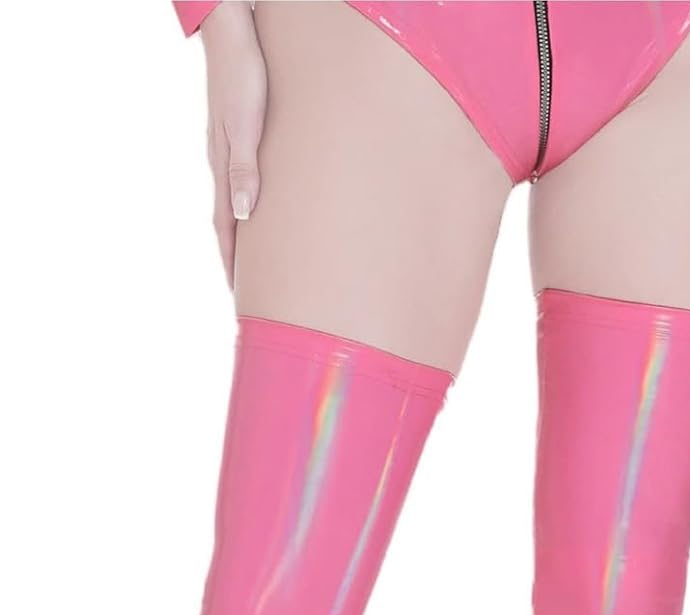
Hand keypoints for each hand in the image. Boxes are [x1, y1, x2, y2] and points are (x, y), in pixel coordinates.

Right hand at [200, 1, 265, 288]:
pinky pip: (241, 185)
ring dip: (242, 238)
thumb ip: (246, 170)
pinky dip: (246, 210)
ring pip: (235, 206)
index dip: (233, 265)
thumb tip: (245, 216)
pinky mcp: (238, 138)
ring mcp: (229, 151)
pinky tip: (256, 214)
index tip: (240, 297)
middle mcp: (224, 165)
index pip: (227, 229)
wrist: (231, 33)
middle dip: (237, 261)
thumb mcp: (246, 124)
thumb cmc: (244, 77)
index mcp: (225, 167)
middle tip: (248, 295)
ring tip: (253, 266)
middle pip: (229, 224)